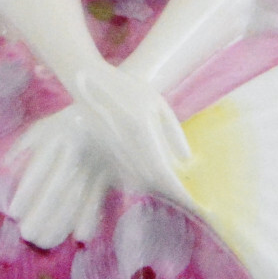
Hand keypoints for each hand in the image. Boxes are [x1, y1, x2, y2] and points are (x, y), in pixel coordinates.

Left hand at [5, 108, 111, 247]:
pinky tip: (80, 237)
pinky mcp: (110, 176)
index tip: (14, 213)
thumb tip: (2, 169)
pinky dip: (92, 219)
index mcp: (58, 137)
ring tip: (45, 242)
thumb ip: (22, 145)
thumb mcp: (44, 125)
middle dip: (42, 215)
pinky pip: (100, 200)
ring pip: (78, 199)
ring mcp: (96, 166)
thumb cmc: (69, 123)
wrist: (111, 116)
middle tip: (27, 234)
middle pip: (58, 189)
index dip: (27, 193)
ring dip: (62, 224)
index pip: (40, 169)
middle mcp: (77, 152)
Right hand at [71, 64, 190, 201]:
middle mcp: (126, 141)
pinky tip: (149, 179)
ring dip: (152, 186)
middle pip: (148, 177)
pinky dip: (138, 179)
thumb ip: (173, 131)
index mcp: (142, 128)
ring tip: (168, 190)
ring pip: (135, 177)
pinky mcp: (103, 150)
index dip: (173, 185)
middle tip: (180, 196)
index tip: (186, 196)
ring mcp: (112, 147)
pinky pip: (124, 171)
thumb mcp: (158, 103)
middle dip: (165, 189)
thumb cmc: (130, 89)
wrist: (91, 82)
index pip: (161, 167)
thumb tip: (186, 158)